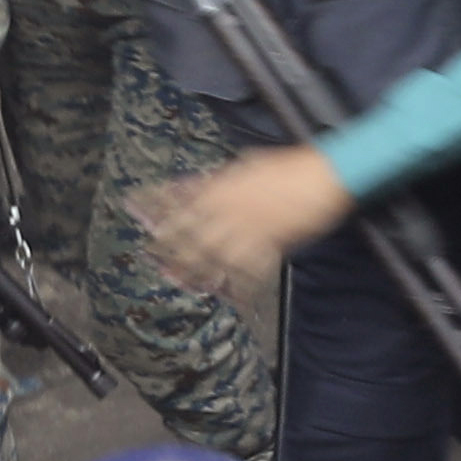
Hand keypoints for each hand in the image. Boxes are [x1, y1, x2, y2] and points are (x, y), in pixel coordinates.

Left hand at [137, 142, 355, 298]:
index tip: (135, 211)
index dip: (156, 208)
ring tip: (182, 283)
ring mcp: (249, 229)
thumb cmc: (289, 166)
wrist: (324, 175)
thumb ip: (219, 179)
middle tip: (153, 262)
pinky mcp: (271, 244)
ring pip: (214, 256)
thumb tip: (197, 185)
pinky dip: (239, 285)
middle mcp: (229, 209)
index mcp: (222, 187)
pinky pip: (249, 270)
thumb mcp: (246, 164)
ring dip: (196, 272)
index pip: (180, 201)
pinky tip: (231, 296)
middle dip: (169, 249)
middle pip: (190, 234)